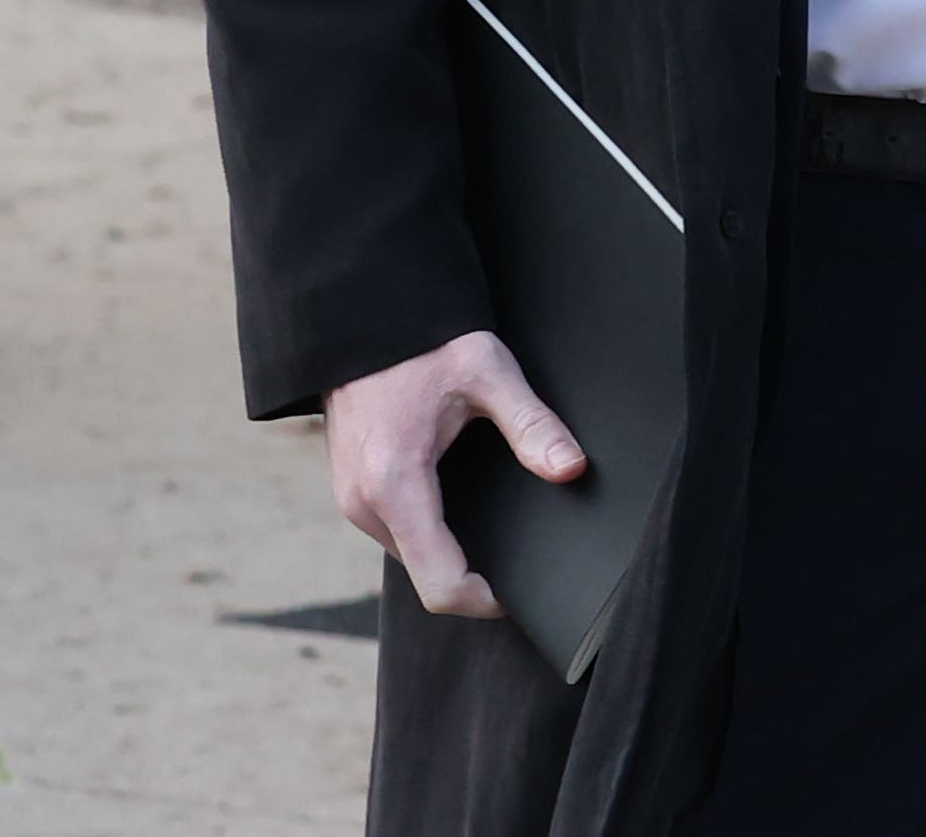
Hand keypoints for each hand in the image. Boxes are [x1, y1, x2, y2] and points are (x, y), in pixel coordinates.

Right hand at [322, 328, 584, 618]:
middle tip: (529, 552)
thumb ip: (531, 423)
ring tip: (502, 524)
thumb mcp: (487, 371)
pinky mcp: (354, 495)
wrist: (361, 324)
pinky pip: (401, 534)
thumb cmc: (424, 344)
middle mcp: (365, 505)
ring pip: (414, 558)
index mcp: (395, 485)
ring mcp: (354, 503)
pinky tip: (470, 505)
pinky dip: (435, 532)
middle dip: (478, 575)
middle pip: (428, 576)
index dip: (486, 601)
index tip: (525, 590)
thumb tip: (572, 470)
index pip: (440, 584)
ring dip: (455, 553)